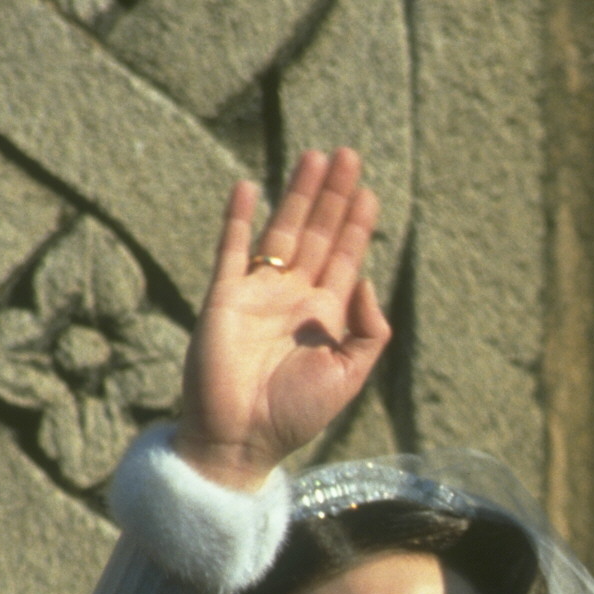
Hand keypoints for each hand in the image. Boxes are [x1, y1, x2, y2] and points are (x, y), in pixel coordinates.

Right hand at [176, 149, 390, 490]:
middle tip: (348, 155)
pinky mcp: (224, 296)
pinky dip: (239, 218)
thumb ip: (368, 331)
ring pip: (281, 231)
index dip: (357, 224)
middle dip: (333, 195)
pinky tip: (249, 188)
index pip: (345, 257)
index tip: (369, 191)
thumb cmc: (296, 414)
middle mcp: (293, 297)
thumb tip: (367, 278)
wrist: (241, 438)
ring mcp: (258, 293)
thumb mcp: (348, 376)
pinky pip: (231, 248)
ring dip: (297, 195)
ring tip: (315, 157)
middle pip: (317, 233)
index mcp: (326, 316)